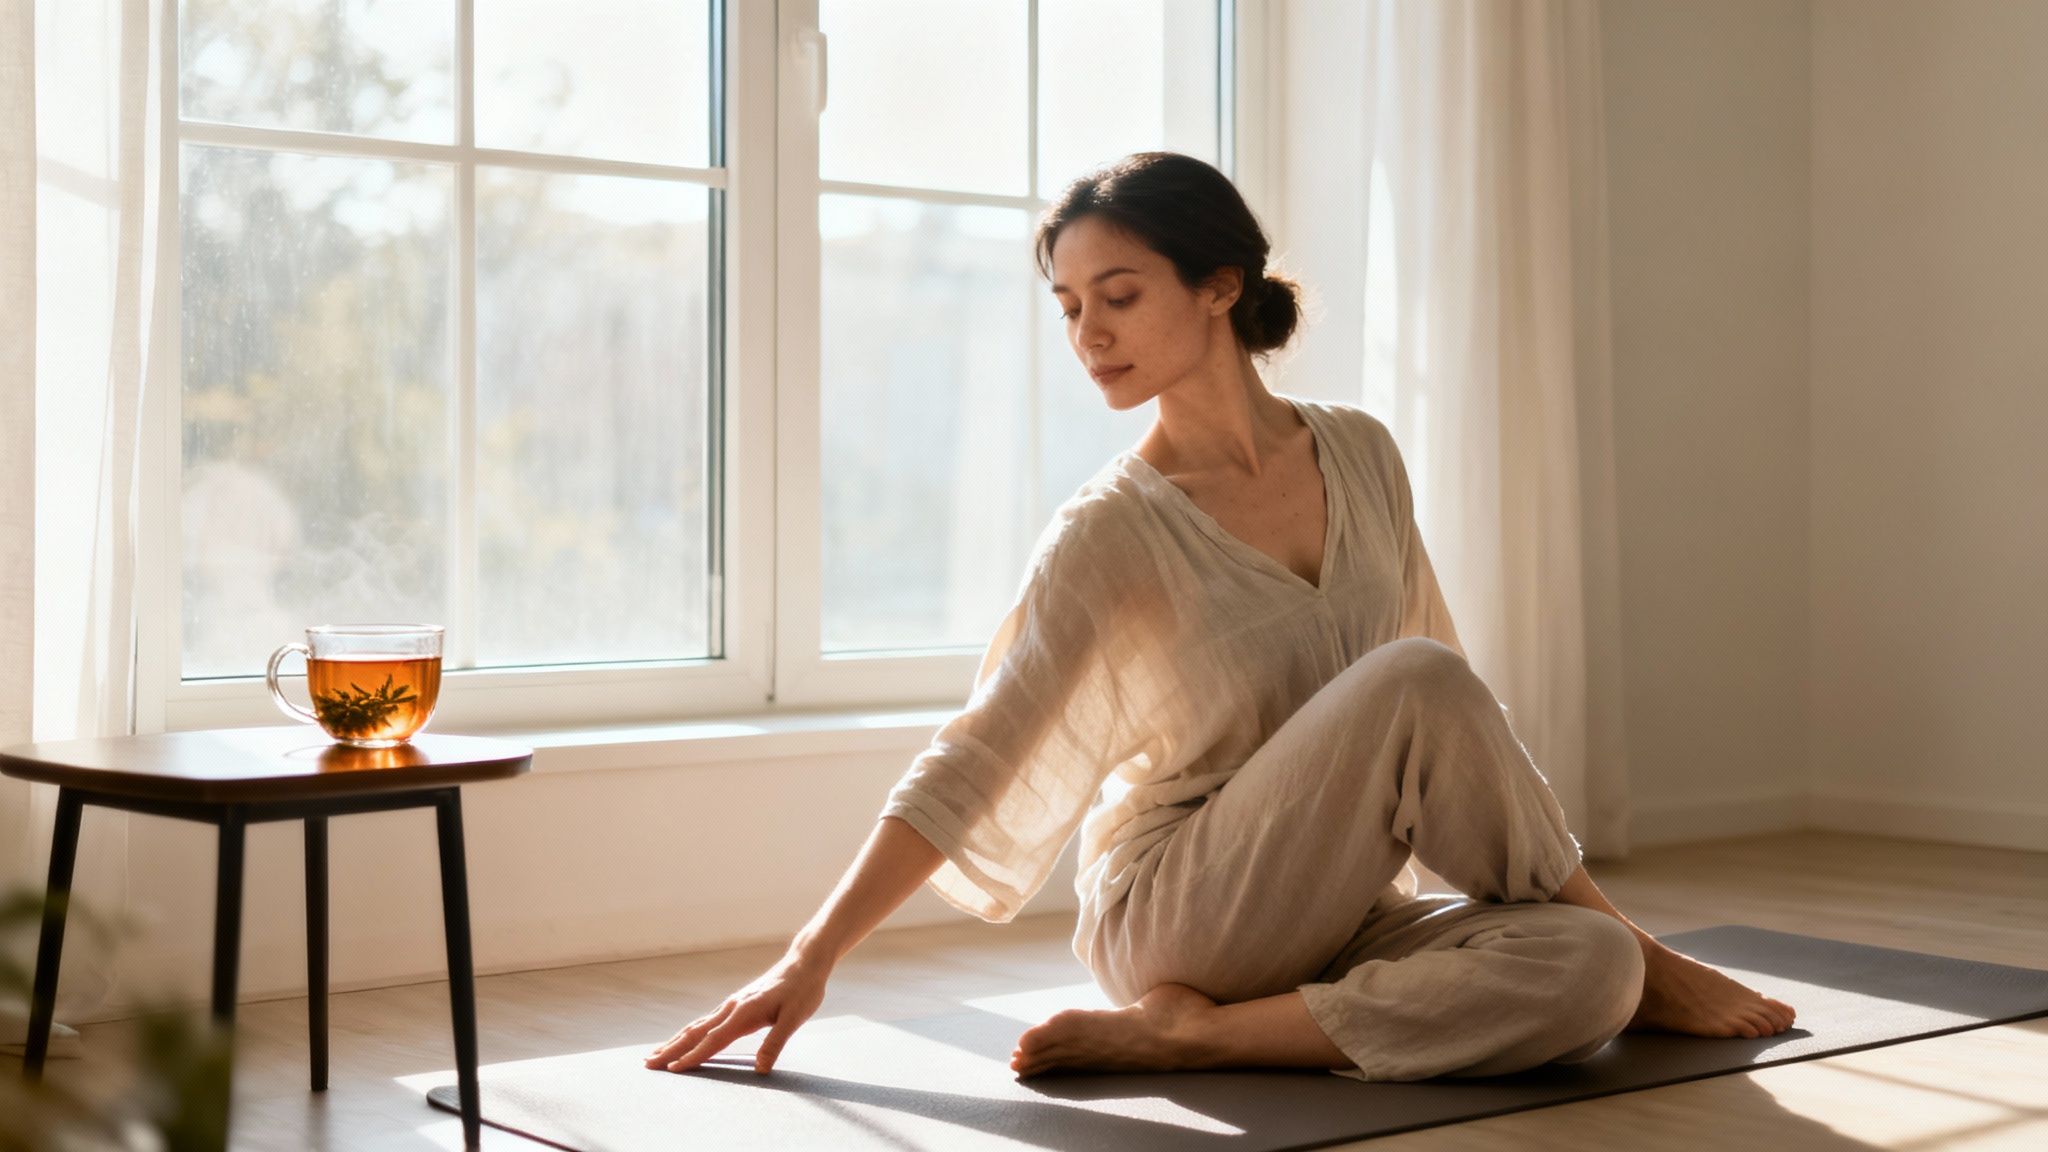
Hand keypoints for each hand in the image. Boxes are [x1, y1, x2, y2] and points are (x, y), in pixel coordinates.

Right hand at [644, 952, 829, 1075]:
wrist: (805, 963)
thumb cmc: (803, 990)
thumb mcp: (795, 1018)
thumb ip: (775, 1043)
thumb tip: (761, 1070)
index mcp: (744, 1013)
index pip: (713, 1040)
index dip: (693, 1057)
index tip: (672, 1070)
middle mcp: (732, 1007)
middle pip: (695, 1032)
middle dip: (671, 1050)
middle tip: (648, 1064)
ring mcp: (732, 1004)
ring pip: (697, 1025)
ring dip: (675, 1041)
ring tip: (656, 1053)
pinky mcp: (736, 1003)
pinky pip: (706, 1021)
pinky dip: (690, 1032)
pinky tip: (685, 1038)